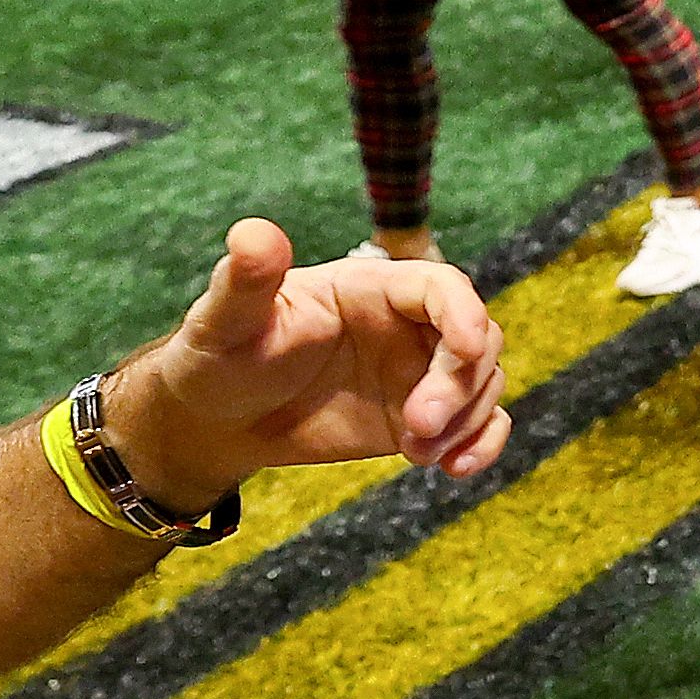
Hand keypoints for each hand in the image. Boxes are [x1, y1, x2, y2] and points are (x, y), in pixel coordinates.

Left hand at [100, 219, 509, 512]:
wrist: (216, 421)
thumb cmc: (218, 358)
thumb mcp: (227, 320)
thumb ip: (247, 279)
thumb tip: (251, 231)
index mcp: (374, 289)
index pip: (442, 288)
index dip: (464, 313)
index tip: (464, 351)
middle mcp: (409, 326)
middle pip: (476, 340)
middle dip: (461, 384)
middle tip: (418, 425)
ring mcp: (419, 373)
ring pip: (483, 384)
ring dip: (467, 420)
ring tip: (419, 454)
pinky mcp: (420, 418)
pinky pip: (477, 423)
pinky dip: (482, 442)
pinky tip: (458, 468)